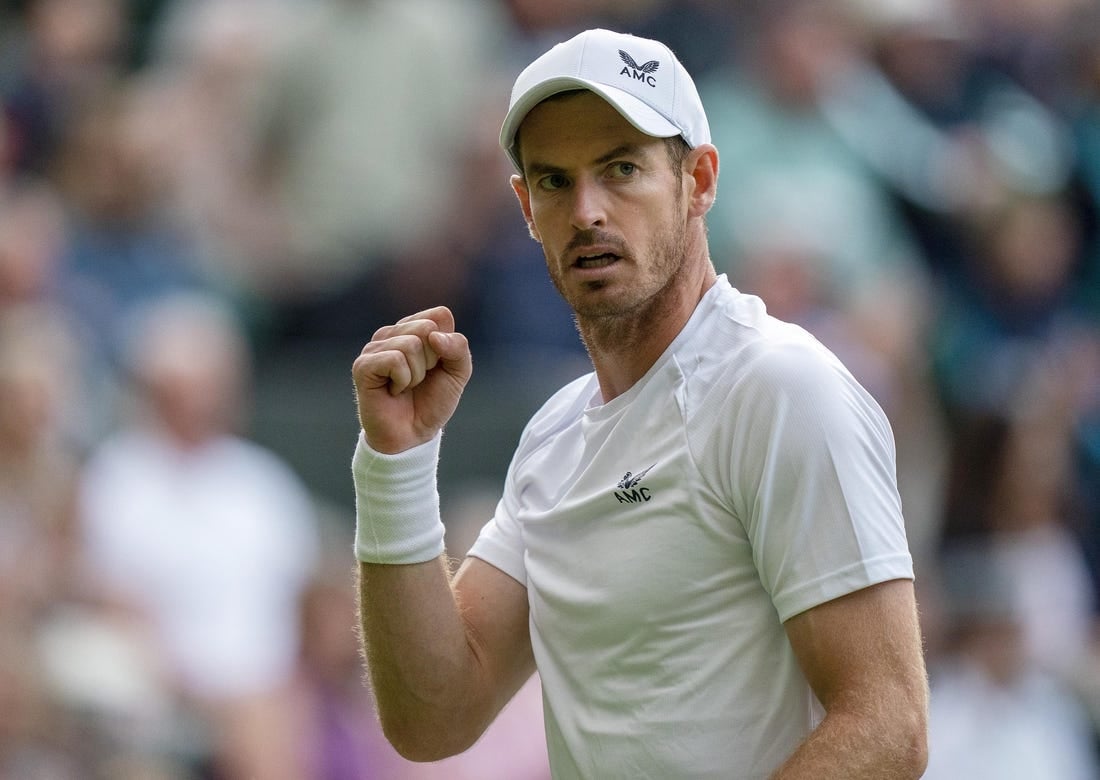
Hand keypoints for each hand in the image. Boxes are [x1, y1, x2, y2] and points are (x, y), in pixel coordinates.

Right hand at [352, 306, 471, 453]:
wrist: (413, 435)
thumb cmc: (432, 401)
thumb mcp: (458, 373)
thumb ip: (458, 348)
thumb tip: (434, 336)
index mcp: (413, 328)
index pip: (440, 315)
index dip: (446, 345)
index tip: (437, 366)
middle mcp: (392, 333)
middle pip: (427, 328)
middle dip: (432, 360)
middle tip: (420, 379)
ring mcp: (374, 347)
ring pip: (411, 344)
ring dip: (417, 374)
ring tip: (406, 386)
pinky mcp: (363, 365)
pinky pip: (394, 360)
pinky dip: (403, 380)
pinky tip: (394, 390)